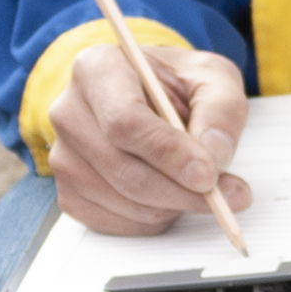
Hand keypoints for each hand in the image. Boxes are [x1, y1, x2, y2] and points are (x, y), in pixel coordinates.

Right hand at [49, 44, 251, 237]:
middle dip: (181, 191)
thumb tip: (214, 154)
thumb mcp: (212, 77)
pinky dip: (155, 219)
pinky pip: (115, 221)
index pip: (125, 120)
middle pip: (123, 168)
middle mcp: (69, 112)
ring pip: (123, 200)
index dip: (168, 153)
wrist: (151, 98)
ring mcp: (62, 156)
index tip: (208, 175)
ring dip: (173, 205)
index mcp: (97, 70)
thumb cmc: (177, 85)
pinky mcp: (69, 192)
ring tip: (201, 188)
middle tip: (228, 198)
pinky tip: (172, 197)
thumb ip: (221, 108)